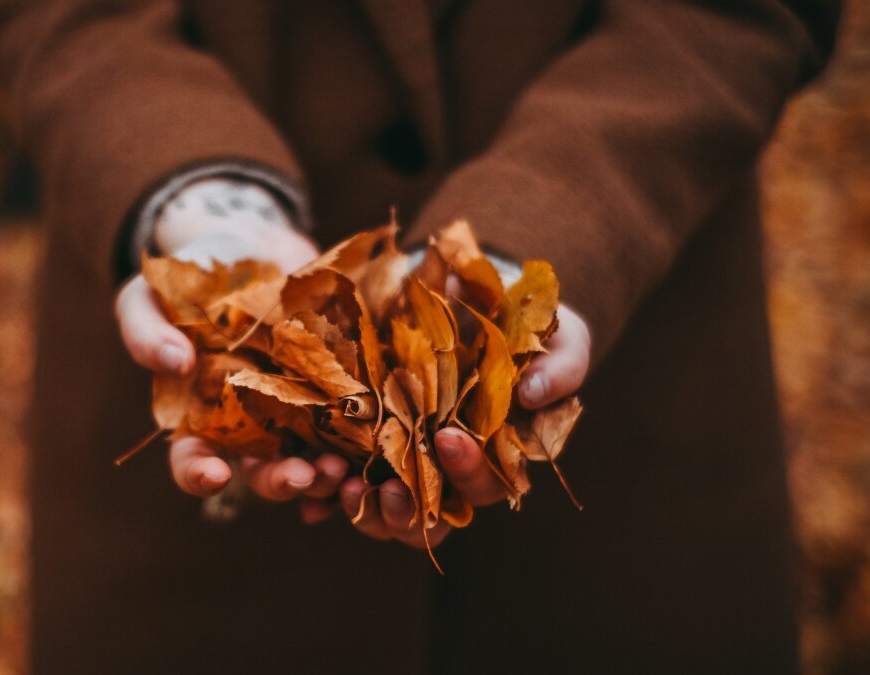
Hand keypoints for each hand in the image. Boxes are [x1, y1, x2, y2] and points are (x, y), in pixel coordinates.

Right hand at [116, 178, 348, 505]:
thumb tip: (174, 364)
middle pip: (264, 471)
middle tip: (301, 476)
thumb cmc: (188, 278)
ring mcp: (300, 406)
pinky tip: (377, 437)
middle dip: (281, 481)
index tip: (214, 476)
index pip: (194, 460)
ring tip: (342, 464)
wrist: (250, 242)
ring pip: (315, 456)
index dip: (200, 474)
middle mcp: (253, 424)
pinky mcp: (340, 383)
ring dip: (328, 470)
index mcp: (201, 416)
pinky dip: (367, 436)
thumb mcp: (149, 296)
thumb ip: (146, 331)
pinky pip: (357, 418)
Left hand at [340, 304, 590, 547]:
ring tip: (346, 489)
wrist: (478, 300)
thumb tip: (533, 394)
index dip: (469, 471)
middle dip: (410, 510)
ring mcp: (406, 459)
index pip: (486, 484)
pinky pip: (346, 480)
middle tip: (390, 491)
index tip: (449, 439)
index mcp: (497, 456)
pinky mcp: (368, 442)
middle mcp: (449, 469)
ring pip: (387, 509)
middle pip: (431, 514)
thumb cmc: (530, 332)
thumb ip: (560, 369)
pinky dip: (326, 497)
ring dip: (367, 509)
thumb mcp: (561, 341)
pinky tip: (308, 500)